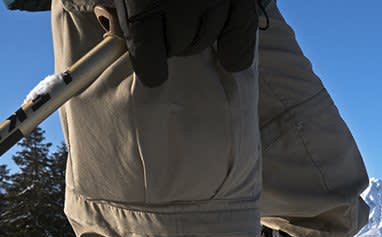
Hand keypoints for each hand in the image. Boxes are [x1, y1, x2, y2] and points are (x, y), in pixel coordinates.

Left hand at [115, 0, 258, 87]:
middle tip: (167, 25)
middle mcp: (182, 1)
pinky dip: (234, 50)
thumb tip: (127, 35)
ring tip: (192, 15)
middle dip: (172, 41)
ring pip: (207, 41)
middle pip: (179, 47)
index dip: (150, 65)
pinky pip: (240, 37)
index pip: (149, 53)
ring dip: (198, 35)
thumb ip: (128, 4)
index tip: (152, 71)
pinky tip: (226, 56)